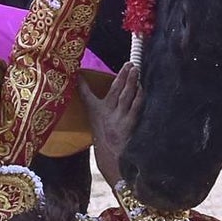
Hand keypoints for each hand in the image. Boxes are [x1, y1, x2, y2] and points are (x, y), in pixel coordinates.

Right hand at [77, 64, 140, 187]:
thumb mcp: (94, 116)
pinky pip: (135, 108)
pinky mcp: (130, 125)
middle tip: (129, 63)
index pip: (88, 96)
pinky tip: (141, 88)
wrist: (112, 157)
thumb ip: (87, 96)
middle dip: (121, 76)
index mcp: (97, 112)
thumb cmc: (104, 133)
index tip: (80, 73)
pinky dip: (138, 97)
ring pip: (125, 97)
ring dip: (131, 82)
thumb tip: (80, 81)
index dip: (83, 85)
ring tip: (135, 70)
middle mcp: (107, 114)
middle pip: (115, 91)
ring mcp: (119, 120)